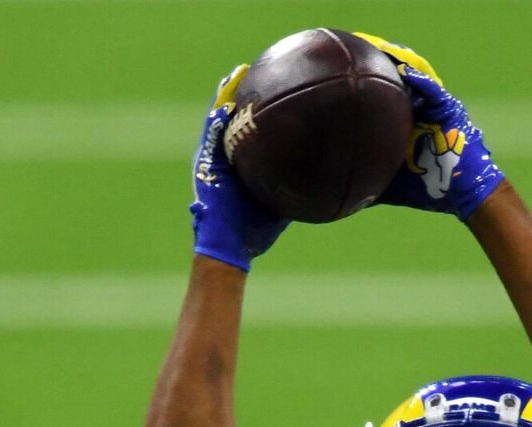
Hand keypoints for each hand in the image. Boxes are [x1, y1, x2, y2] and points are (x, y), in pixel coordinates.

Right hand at [190, 65, 289, 270]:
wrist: (229, 247)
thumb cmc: (253, 233)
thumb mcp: (278, 204)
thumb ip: (295, 188)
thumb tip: (325, 181)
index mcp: (236, 170)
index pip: (244, 136)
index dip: (251, 115)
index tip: (265, 94)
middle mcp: (221, 162)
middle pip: (229, 122)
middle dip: (237, 97)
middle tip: (247, 74)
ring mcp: (211, 162)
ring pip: (217, 122)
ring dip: (225, 98)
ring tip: (237, 75)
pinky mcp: (206, 166)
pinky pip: (212, 135)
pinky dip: (217, 117)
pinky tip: (228, 100)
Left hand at [354, 34, 506, 220]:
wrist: (465, 195)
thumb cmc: (429, 189)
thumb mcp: (390, 183)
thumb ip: (367, 179)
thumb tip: (331, 193)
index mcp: (405, 123)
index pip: (384, 96)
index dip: (367, 84)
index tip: (344, 76)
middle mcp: (420, 111)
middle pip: (398, 82)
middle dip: (380, 66)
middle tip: (356, 56)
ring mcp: (435, 109)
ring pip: (417, 79)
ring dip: (399, 65)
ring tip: (379, 51)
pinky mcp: (450, 111)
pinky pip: (435, 93)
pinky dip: (421, 82)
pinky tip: (404, 72)